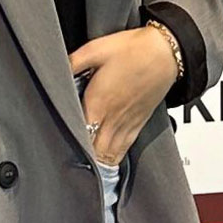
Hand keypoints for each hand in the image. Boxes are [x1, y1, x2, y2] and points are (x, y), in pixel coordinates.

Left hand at [69, 21, 181, 168]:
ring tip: (85, 173)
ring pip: (109, 153)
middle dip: (81, 160)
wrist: (166, 52)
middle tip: (67, 167)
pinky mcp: (139, 123)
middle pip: (94, 149)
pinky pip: (124, 148)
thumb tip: (57, 71)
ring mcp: (127, 123)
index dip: (67, 143)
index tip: (56, 149)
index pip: (79, 132)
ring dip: (97, 164)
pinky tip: (106, 164)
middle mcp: (112, 117)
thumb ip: (72, 63)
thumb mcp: (95, 49)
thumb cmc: (133, 49)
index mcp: (98, 101)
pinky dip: (113, 159)